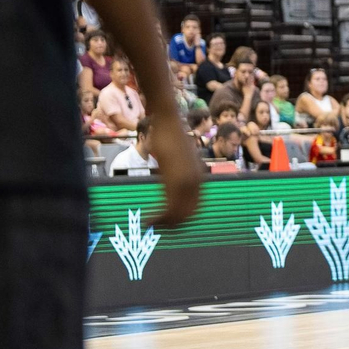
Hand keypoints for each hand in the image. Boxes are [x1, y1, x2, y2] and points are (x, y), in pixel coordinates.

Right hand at [145, 112, 200, 229]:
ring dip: (164, 224)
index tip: (167, 223)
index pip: (194, 208)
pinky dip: (159, 218)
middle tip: (157, 227)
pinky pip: (169, 208)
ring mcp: (187, 181)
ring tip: (151, 225)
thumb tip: (173, 183)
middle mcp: (196, 181)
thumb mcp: (177, 158)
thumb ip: (178, 172)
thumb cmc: (169, 136)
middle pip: (188, 214)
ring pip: (179, 214)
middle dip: (173, 225)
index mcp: (199, 177)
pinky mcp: (175, 179)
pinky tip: (149, 220)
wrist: (167, 121)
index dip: (181, 219)